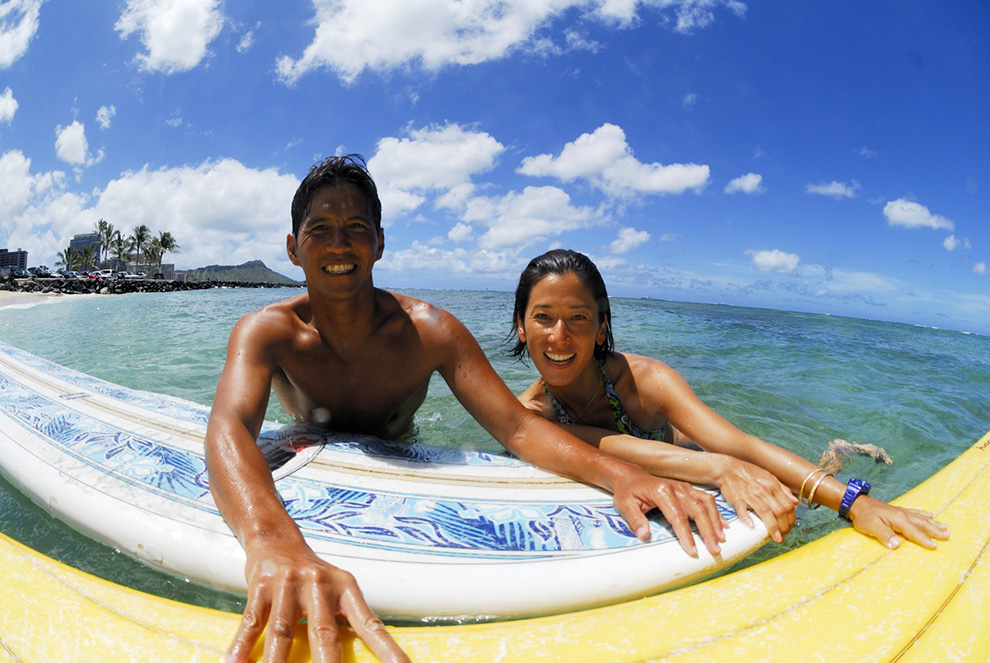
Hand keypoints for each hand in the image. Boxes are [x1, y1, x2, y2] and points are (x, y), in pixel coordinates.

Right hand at [226, 540, 409, 662]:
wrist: (276, 538)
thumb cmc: (311, 575)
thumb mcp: (336, 590)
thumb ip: (345, 620)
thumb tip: (368, 654)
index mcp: (345, 589)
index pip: (369, 625)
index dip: (387, 649)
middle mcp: (320, 585)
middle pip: (324, 634)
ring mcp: (290, 584)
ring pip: (283, 632)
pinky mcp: (262, 584)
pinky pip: (252, 621)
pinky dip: (242, 646)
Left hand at [612, 473, 726, 557]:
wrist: (630, 477)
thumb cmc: (627, 492)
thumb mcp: (624, 505)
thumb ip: (634, 520)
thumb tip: (644, 535)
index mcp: (661, 491)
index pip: (677, 516)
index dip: (686, 535)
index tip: (693, 551)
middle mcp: (676, 487)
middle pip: (697, 510)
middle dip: (708, 531)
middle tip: (714, 549)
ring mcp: (684, 487)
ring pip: (705, 503)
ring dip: (715, 521)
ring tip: (721, 539)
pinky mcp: (688, 489)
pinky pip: (706, 499)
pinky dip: (716, 512)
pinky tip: (723, 525)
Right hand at [716, 458, 797, 542]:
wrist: (728, 468)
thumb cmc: (749, 474)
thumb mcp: (769, 477)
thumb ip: (783, 489)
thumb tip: (795, 502)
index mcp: (772, 485)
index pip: (787, 505)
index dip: (791, 519)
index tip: (789, 528)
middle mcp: (763, 490)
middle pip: (779, 511)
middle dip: (784, 527)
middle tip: (783, 536)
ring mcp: (750, 494)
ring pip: (765, 512)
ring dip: (772, 528)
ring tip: (776, 538)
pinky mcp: (737, 498)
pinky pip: (742, 509)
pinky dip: (747, 518)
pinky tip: (752, 527)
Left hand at [848, 495, 950, 549]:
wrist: (858, 502)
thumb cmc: (864, 516)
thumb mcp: (871, 527)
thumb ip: (884, 535)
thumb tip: (896, 545)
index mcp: (898, 519)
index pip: (914, 531)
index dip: (924, 539)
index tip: (935, 546)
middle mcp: (903, 515)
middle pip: (922, 524)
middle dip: (935, 530)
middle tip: (948, 536)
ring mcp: (901, 511)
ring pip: (921, 518)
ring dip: (933, 523)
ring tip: (945, 527)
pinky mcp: (898, 510)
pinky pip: (915, 512)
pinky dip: (924, 514)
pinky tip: (930, 515)